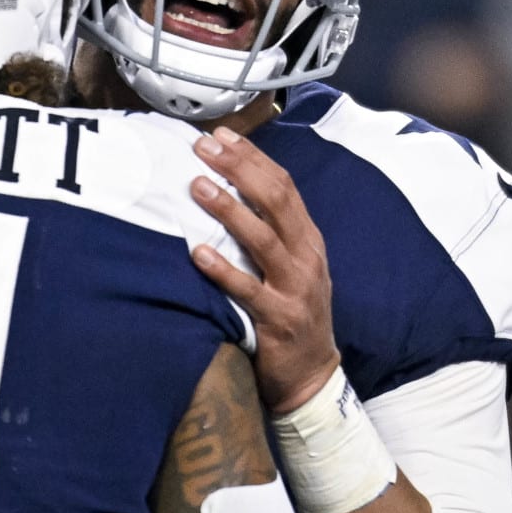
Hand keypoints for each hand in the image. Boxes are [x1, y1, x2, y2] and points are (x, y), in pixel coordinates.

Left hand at [186, 127, 340, 412]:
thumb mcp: (291, 267)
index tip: (222, 137)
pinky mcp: (279, 320)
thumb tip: (229, 192)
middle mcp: (306, 257)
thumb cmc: (293, 314)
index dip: (253, 159)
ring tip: (197, 187)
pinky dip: (223, 270)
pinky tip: (197, 253)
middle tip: (204, 150)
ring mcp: (295, 288)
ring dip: (229, 210)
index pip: (284, 186)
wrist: (313, 375)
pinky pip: (248, 290)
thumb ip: (269, 233)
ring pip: (264, 240)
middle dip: (240, 170)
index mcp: (307, 240)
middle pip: (276, 202)